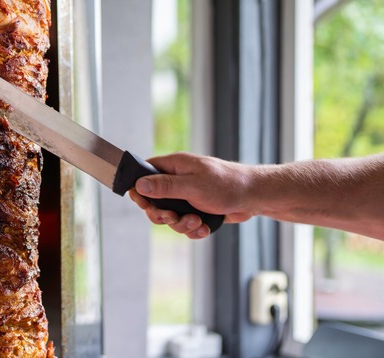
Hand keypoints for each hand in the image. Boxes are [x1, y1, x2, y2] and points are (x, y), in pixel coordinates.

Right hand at [128, 152, 258, 238]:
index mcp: (174, 166)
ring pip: (170, 216)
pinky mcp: (197, 209)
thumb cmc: (227, 185)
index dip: (140, 190)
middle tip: (172, 218)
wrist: (256, 197)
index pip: (145, 173)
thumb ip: (165, 186)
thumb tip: (139, 185)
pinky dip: (193, 229)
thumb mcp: (193, 185)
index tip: (144, 204)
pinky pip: (185, 223)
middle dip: (162, 214)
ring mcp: (187, 195)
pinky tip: (204, 227)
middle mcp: (178, 180)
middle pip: (154, 200)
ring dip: (181, 224)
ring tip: (197, 222)